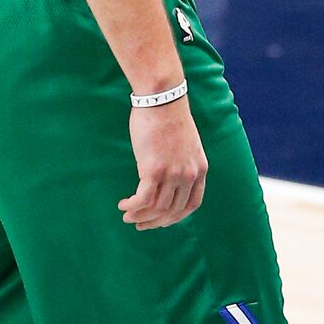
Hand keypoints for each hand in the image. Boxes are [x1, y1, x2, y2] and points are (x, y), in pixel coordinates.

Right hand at [120, 98, 207, 230]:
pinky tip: (123, 205)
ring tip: (128, 216)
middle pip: (173, 211)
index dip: (176, 217)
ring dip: (140, 216)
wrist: (162, 99)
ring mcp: (172, 174)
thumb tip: (165, 174)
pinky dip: (132, 206)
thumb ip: (180, 161)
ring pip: (157, 209)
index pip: (192, 204)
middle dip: (155, 222)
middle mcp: (188, 175)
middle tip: (141, 225)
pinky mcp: (153, 170)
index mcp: (199, 169)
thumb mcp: (184, 143)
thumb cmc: (168, 116)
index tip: (162, 221)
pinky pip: (143, 199)